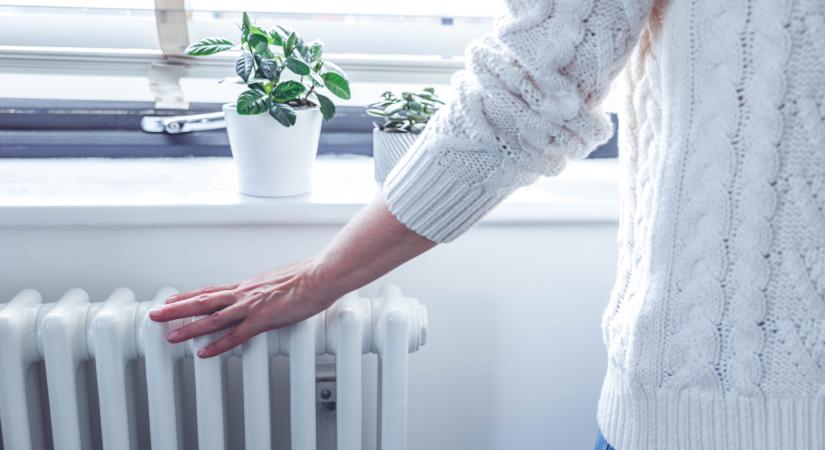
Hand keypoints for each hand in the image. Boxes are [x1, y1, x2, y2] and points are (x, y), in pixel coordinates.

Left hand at [148, 259, 334, 357]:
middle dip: (177, 310)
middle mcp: (245, 294)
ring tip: (170, 337)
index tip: (172, 301)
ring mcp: (252, 307)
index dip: (189, 296)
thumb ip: (268, 289)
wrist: (321, 275)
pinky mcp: (263, 319)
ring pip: (213, 319)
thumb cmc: (308, 276)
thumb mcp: (282, 280)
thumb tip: (266, 293)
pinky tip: (204, 353)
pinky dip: (218, 345)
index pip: (211, 290)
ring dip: (189, 328)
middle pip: (203, 302)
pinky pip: (235, 335)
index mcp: (249, 285)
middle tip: (155, 315)